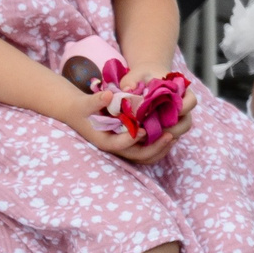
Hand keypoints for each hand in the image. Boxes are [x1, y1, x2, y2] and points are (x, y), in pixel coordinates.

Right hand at [63, 85, 194, 166]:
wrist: (80, 113)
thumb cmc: (83, 108)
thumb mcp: (87, 103)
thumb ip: (96, 100)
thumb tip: (108, 95)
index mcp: (104, 140)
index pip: (118, 144)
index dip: (131, 139)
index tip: (144, 130)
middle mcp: (115, 146)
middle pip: (135, 155)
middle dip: (153, 147)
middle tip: (170, 135)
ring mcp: (123, 147)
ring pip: (143, 156)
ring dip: (159, 149)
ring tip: (174, 136)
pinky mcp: (130, 143)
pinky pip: (146, 151)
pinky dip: (158, 147)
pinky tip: (171, 135)